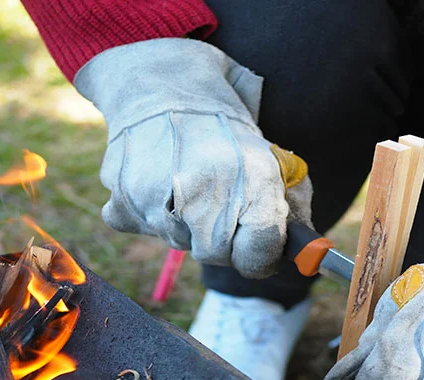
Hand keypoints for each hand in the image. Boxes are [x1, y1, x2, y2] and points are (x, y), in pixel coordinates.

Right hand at [75, 38, 312, 277]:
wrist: (162, 80)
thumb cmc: (224, 124)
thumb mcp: (272, 156)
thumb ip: (291, 207)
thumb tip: (300, 253)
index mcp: (251, 179)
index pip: (258, 255)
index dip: (260, 255)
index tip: (257, 245)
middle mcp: (203, 191)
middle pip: (216, 255)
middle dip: (222, 238)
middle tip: (220, 203)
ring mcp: (157, 198)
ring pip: (178, 241)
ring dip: (185, 222)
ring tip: (186, 178)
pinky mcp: (123, 198)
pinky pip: (143, 226)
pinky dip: (149, 210)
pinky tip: (157, 177)